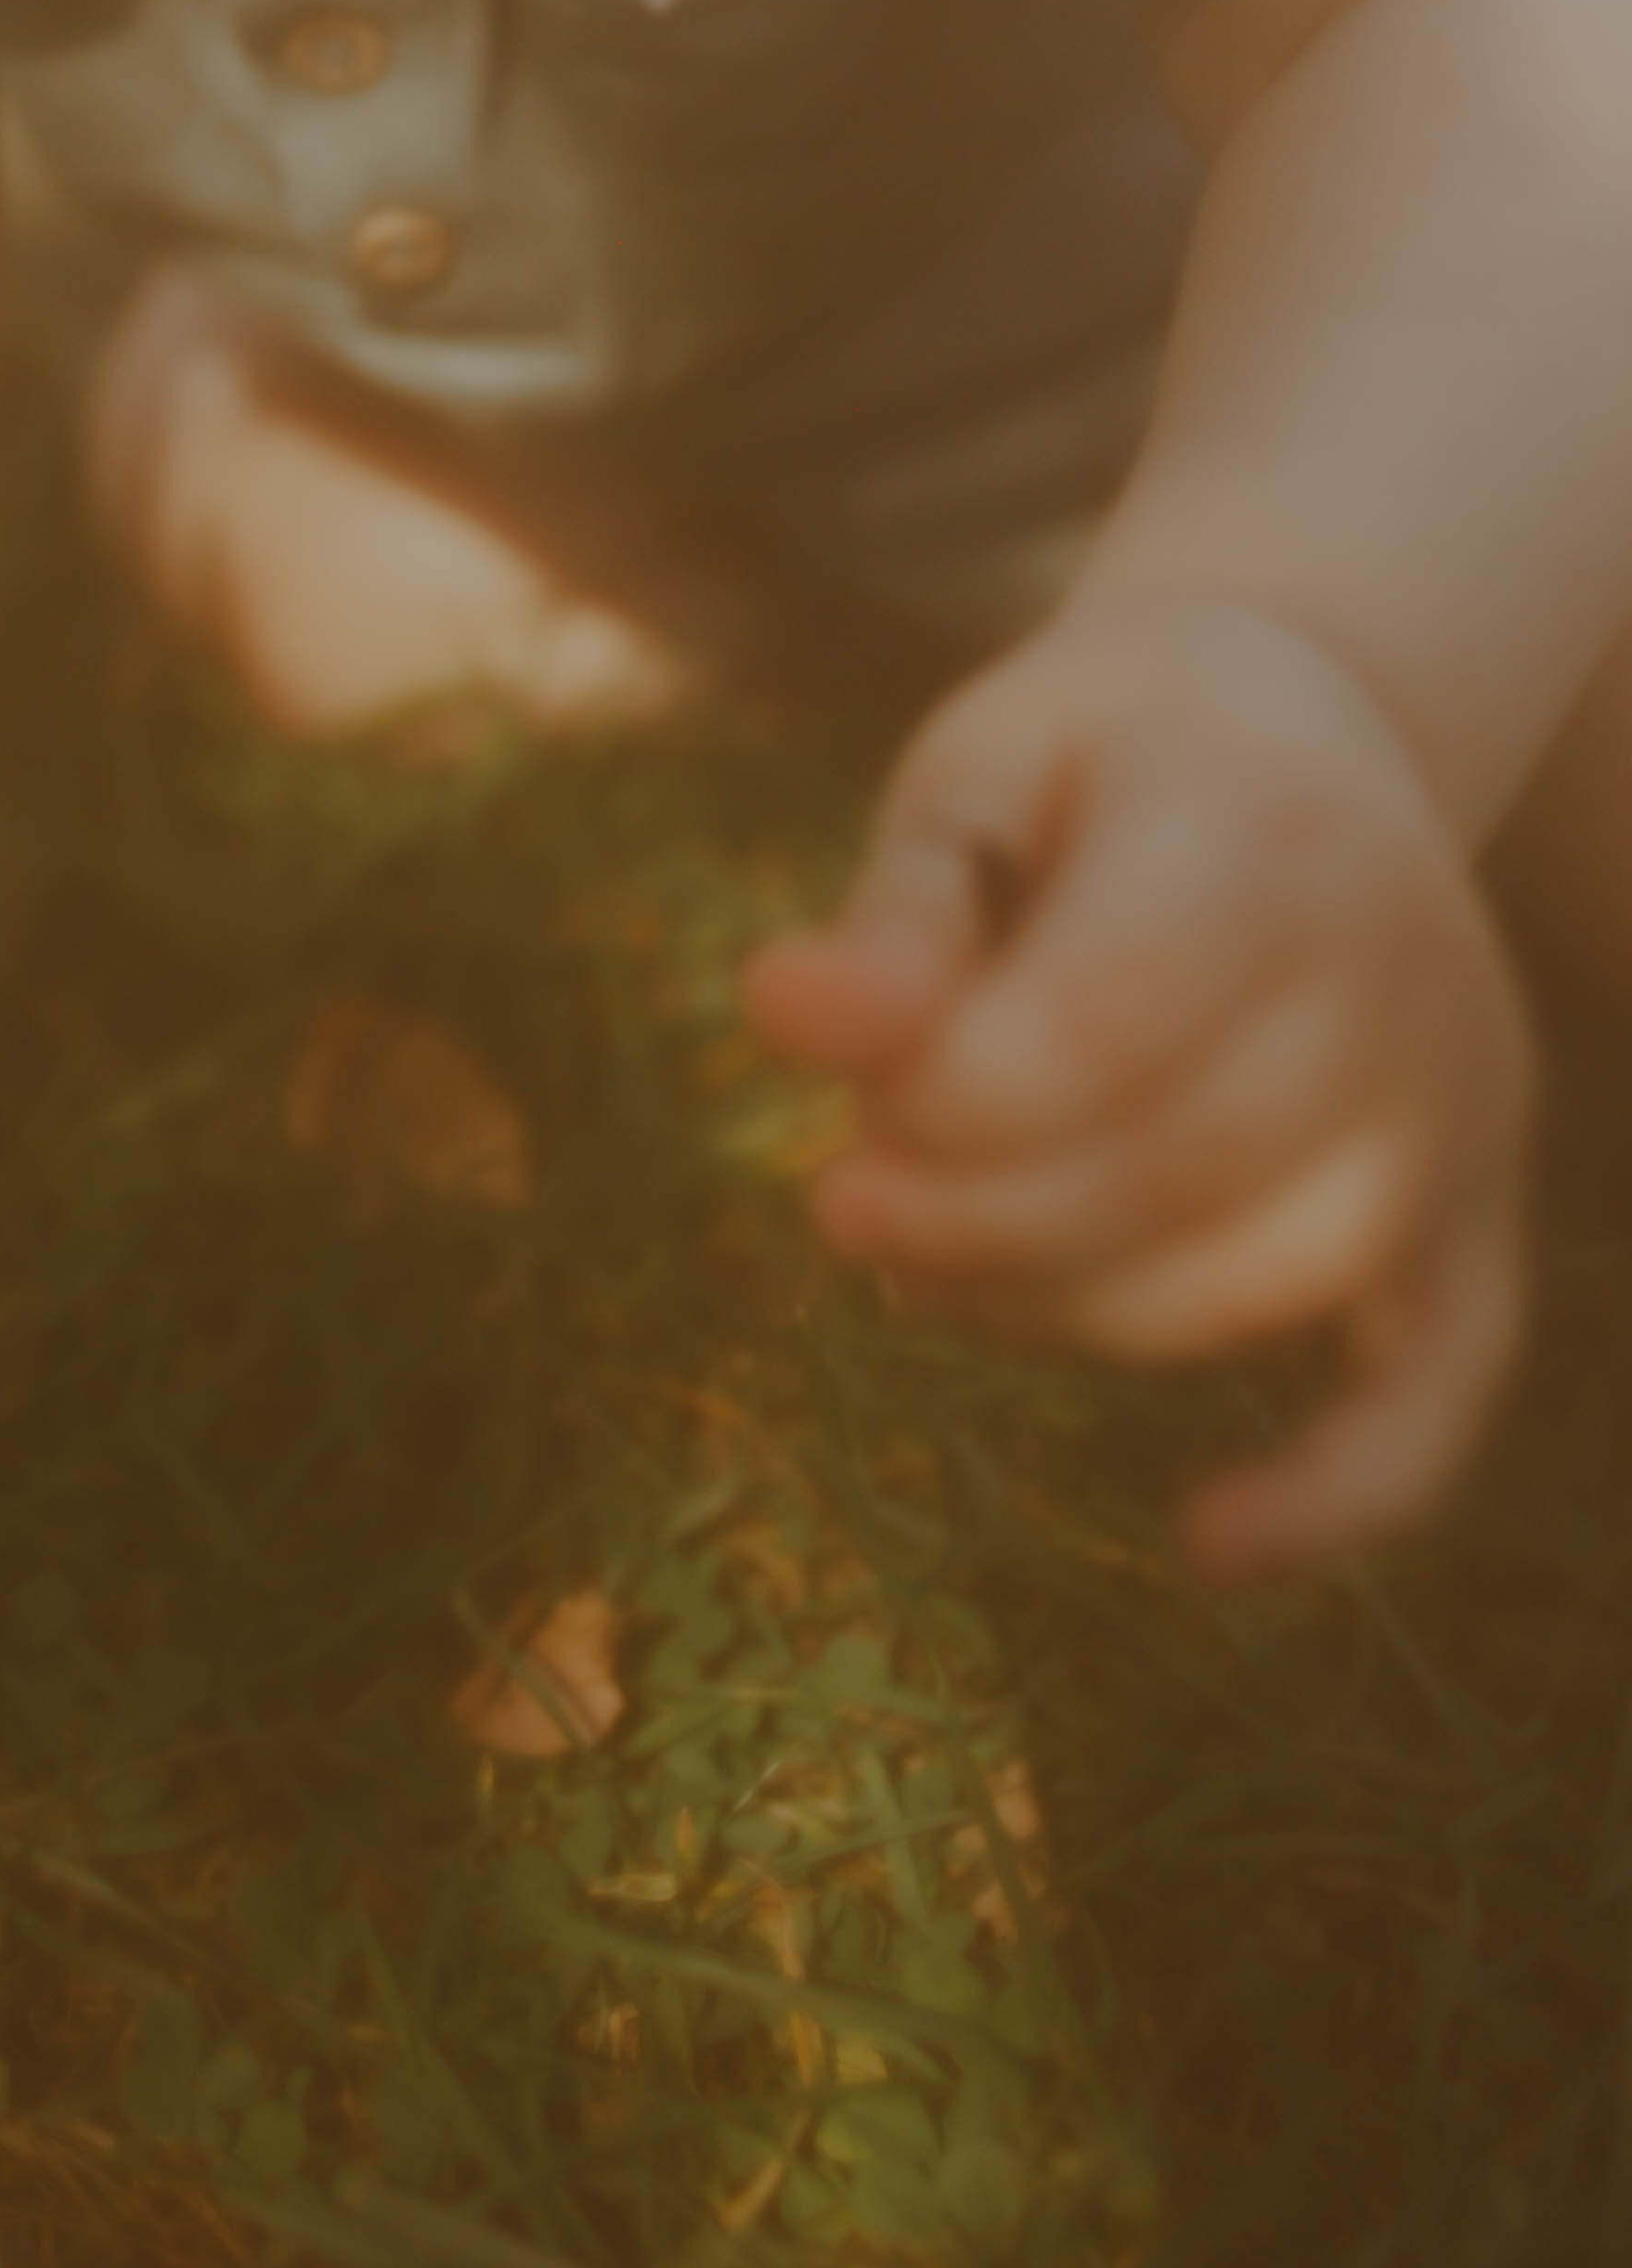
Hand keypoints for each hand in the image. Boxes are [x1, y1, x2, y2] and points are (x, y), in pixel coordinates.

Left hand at [743, 598, 1536, 1577]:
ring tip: (937, 1263)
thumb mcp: (976, 769)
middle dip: (971, 1219)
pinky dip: (1343, 1490)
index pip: (1094, 1028)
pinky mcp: (1481, 1202)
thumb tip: (784, 1018)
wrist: (1297, 725)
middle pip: (1174, 1168)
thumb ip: (897, 907)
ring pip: (1264, 1281)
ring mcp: (1460, 1096)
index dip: (938, 1107)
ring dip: (1070, 1308)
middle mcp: (1400, 967)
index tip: (836, 1115)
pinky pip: (1444, 1384)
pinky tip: (1206, 1542)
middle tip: (848, 1205)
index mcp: (1262, 827)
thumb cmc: (1092, 755)